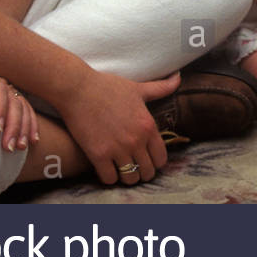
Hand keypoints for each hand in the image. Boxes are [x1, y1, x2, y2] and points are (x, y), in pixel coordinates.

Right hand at [56, 68, 179, 184]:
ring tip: (120, 168)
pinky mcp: (98, 155)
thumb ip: (161, 88)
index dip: (155, 162)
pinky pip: (110, 179)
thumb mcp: (138, 88)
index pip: (161, 159)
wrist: (77, 88)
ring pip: (130, 179)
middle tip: (133, 165)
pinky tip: (106, 167)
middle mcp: (136, 140)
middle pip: (148, 172)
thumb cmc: (108, 86)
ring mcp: (117, 149)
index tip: (146, 158)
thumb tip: (178, 77)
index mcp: (148, 126)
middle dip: (142, 171)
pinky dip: (109, 177)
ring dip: (126, 176)